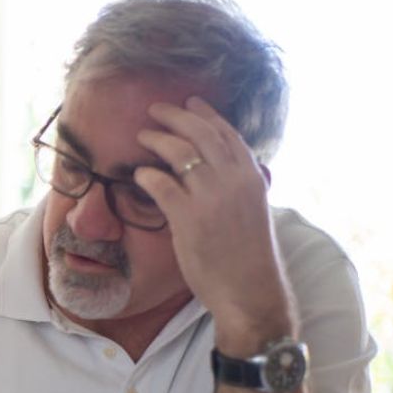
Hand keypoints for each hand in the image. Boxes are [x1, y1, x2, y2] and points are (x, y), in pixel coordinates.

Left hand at [134, 96, 294, 348]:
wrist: (250, 291)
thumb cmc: (248, 257)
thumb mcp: (253, 212)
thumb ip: (241, 188)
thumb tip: (224, 171)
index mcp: (252, 177)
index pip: (228, 135)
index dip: (207, 115)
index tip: (192, 102)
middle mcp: (234, 180)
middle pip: (201, 134)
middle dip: (176, 116)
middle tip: (156, 109)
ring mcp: (211, 197)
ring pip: (180, 152)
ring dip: (158, 139)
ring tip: (142, 135)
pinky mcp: (189, 217)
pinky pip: (161, 184)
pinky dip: (147, 174)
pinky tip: (138, 173)